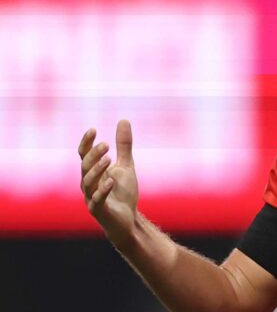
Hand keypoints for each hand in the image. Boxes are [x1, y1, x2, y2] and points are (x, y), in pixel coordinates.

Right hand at [78, 119, 138, 243]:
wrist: (128, 219)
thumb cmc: (123, 192)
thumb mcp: (126, 165)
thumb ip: (124, 145)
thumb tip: (123, 120)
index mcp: (93, 172)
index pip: (84, 154)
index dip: (86, 142)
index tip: (93, 129)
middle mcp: (88, 183)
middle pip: (85, 167)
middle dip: (94, 155)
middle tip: (106, 144)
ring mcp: (91, 197)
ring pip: (88, 183)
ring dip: (97, 170)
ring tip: (109, 158)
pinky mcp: (99, 210)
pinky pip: (97, 200)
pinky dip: (103, 190)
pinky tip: (111, 181)